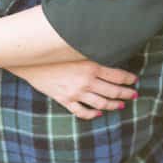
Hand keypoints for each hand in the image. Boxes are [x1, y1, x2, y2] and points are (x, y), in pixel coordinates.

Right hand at [14, 60, 137, 119]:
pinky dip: (92, 114)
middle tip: (134, 94)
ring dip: (114, 105)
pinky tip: (97, 113)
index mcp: (90, 66)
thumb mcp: (73, 47)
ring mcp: (76, 93)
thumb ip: (89, 50)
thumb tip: (105, 49)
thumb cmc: (50, 50)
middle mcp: (86, 81)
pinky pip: (82, 112)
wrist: (28, 60)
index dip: (129, 79)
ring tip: (121, 105)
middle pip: (113, 91)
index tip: (134, 80)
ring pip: (101, 104)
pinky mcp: (65, 99)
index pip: (117, 75)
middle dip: (126, 93)